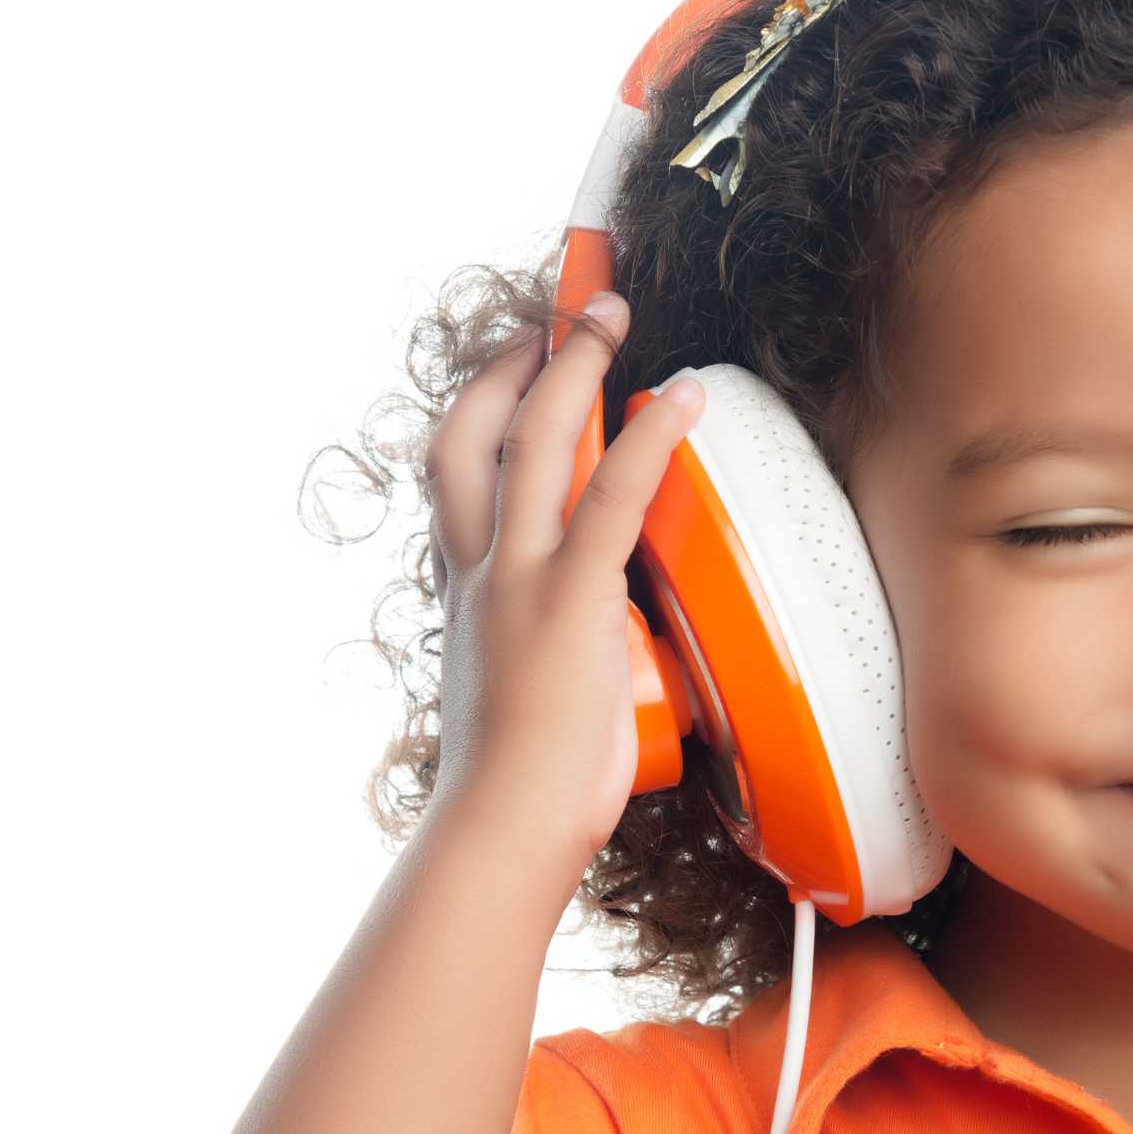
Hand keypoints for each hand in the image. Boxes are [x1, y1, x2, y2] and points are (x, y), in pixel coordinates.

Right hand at [422, 293, 704, 882]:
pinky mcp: (570, 604)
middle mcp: (482, 569)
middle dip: (523, 359)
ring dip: (576, 366)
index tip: (513, 356)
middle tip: (568, 309)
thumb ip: (559, 641)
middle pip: (479, 429)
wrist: (503, 825)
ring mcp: (521, 581)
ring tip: (614, 314)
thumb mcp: (530, 685)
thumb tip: (611, 636)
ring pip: (537, 442)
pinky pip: (611, 501)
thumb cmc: (525, 781)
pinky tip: (678, 398)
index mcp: (465, 587)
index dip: (481, 400)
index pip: (454, 468)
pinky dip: (649, 441)